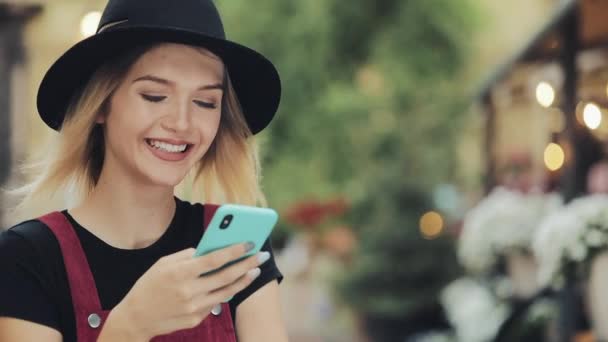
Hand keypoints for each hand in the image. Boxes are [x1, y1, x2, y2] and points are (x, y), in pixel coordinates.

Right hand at [104, 243, 269, 339]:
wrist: (136, 317)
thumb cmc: (150, 284)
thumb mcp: (163, 263)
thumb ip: (187, 256)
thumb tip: (209, 250)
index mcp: (180, 272)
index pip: (214, 259)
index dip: (235, 250)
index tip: (250, 242)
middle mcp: (188, 291)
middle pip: (226, 275)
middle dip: (247, 264)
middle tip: (261, 255)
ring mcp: (193, 307)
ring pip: (226, 291)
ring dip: (244, 279)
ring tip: (254, 270)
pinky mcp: (195, 319)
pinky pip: (215, 303)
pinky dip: (226, 292)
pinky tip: (235, 283)